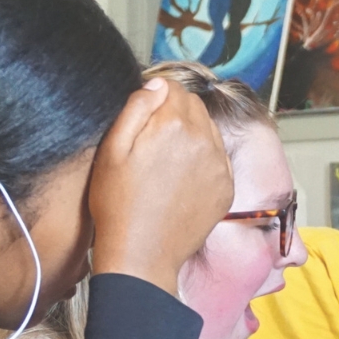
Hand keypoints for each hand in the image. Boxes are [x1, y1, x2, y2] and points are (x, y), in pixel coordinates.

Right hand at [89, 77, 233, 295]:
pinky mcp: (227, 187)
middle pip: (194, 107)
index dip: (155, 96)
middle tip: (152, 138)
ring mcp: (220, 165)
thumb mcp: (112, 149)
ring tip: (165, 159)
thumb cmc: (118, 203)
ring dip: (191, 134)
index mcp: (176, 125)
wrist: (142, 254)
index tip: (143, 114)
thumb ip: (136, 108)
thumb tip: (157, 84)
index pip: (173, 88)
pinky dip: (203, 158)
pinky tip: (181, 176)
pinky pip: (218, 158)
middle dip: (175, 112)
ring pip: (209, 130)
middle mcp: (205, 140)